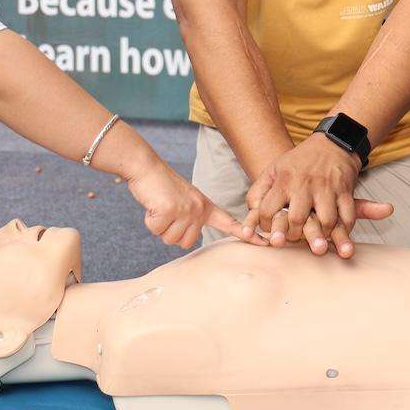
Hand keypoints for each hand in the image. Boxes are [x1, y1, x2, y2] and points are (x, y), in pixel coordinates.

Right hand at [123, 153, 256, 250]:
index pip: (228, 222)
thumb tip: (186, 239)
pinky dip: (150, 221)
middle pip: (185, 242)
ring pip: (170, 239)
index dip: (245, 233)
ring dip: (160, 227)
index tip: (263, 241)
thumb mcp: (183, 201)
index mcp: (205, 206)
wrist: (147, 167)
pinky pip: (157, 231)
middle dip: (171, 232)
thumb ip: (190, 217)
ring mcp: (185, 210)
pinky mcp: (170, 210)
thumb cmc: (161, 186)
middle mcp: (199, 209)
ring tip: (160, 207)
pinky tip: (153, 206)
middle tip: (166, 211)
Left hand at [243, 134, 393, 257]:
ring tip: (316, 240)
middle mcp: (304, 184)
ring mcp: (327, 188)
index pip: (267, 210)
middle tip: (294, 238)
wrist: (332, 143)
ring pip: (325, 221)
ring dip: (321, 236)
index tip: (270, 228)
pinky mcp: (346, 191)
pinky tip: (338, 235)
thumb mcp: (273, 170)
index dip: (265, 225)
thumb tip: (250, 214)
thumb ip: (258, 192)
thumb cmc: (299, 162)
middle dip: (293, 235)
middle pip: (296, 219)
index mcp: (283, 180)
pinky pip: (347, 217)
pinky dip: (344, 230)